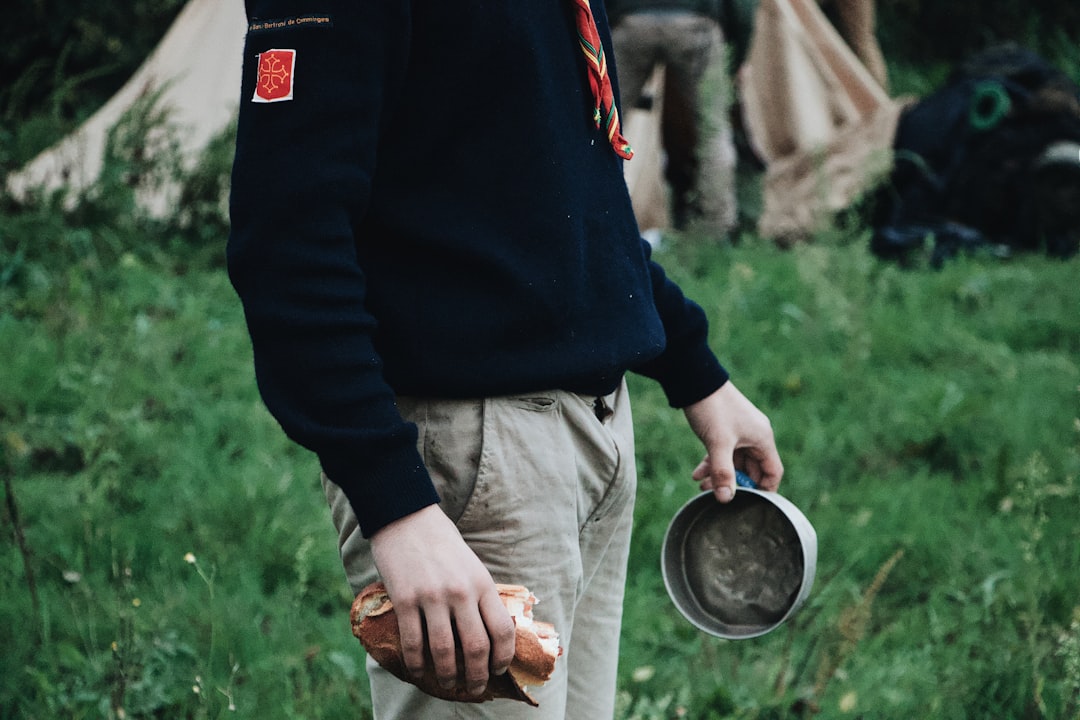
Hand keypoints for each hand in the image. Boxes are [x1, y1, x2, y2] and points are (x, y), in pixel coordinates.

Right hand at [369, 505, 516, 696]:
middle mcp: (461, 592)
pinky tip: (418, 672)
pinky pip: (413, 642)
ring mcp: (432, 597)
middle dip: (477, 676)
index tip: (498, 670)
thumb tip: (487, 631)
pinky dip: (416, 664)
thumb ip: (478, 594)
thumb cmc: (440, 540)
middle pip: (477, 647)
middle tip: (474, 689)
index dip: (503, 657)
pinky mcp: (405, 600)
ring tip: (447, 683)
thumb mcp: (471, 564)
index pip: (503, 630)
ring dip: (447, 675)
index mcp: (482, 583)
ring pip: (445, 651)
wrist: (405, 516)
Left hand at [683, 382, 782, 501]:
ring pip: (734, 463)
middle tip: (714, 495)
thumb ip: (723, 472)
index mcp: (762, 438)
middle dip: (734, 485)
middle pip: (752, 470)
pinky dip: (712, 464)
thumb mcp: (718, 444)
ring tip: (701, 486)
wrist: (695, 380)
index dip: (763, 490)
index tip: (747, 503)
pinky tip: (696, 474)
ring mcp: (740, 433)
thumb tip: (726, 499)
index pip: (773, 472)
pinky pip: (723, 454)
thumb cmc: (712, 409)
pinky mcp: (725, 430)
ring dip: (720, 476)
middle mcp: (755, 436)